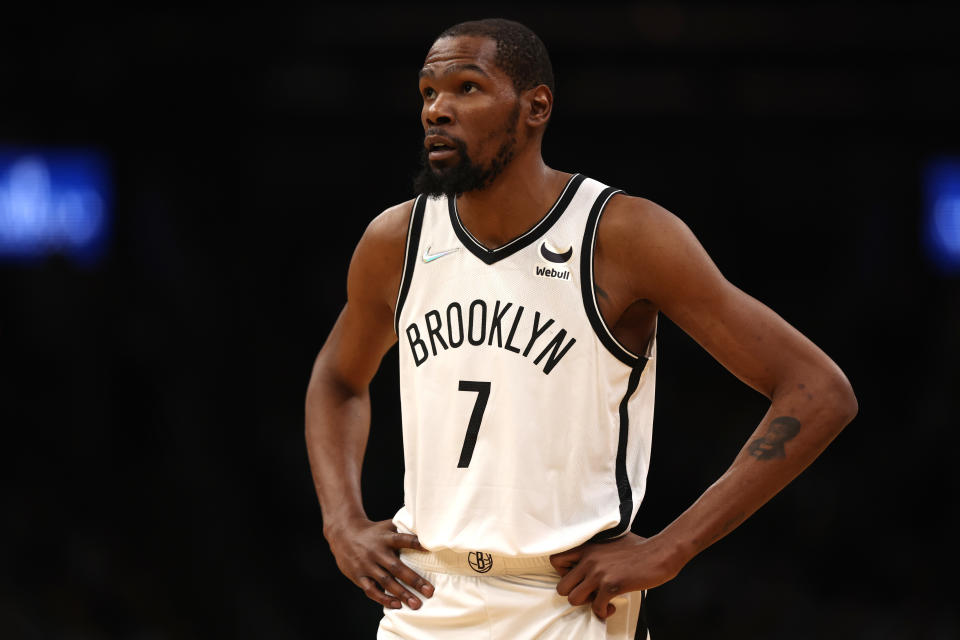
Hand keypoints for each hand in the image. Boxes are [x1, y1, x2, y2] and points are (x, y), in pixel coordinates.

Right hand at [325, 518, 433, 609]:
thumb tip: (427, 530)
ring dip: (402, 594)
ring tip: (416, 604)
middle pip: (397, 567)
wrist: (343, 533)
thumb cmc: (372, 532)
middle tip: (429, 591)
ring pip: (386, 581)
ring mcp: (366, 565)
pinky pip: (371, 590)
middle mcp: (376, 552)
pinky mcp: (358, 575)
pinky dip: (383, 598)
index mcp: (385, 538)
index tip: (428, 548)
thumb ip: (403, 529)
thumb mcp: (386, 526)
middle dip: (414, 580)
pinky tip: (396, 605)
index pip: (402, 539)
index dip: (415, 543)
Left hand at [550, 533, 681, 619]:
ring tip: (600, 600)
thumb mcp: (611, 540)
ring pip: (574, 599)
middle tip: (589, 593)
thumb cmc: (639, 547)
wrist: (659, 554)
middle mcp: (589, 559)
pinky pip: (596, 608)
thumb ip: (595, 548)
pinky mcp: (611, 586)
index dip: (564, 574)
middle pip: (561, 587)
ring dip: (587, 604)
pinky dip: (603, 612)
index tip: (577, 578)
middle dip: (575, 593)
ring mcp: (599, 573)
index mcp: (587, 547)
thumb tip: (588, 556)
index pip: (555, 561)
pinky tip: (612, 607)